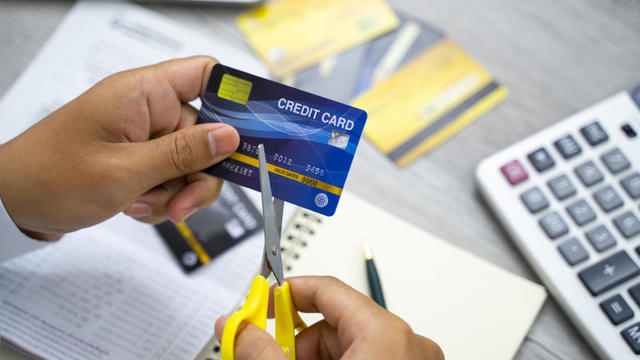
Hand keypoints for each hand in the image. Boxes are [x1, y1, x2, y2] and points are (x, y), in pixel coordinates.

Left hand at [0, 56, 238, 239]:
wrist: (11, 205)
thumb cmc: (49, 176)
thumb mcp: (124, 171)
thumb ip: (183, 153)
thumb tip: (230, 137)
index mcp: (143, 93)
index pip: (206, 74)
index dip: (236, 97)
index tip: (255, 130)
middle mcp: (148, 109)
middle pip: (207, 130)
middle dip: (202, 170)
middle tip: (186, 199)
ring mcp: (145, 136)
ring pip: (193, 160)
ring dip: (180, 190)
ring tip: (149, 205)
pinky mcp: (141, 158)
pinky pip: (174, 175)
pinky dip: (165, 197)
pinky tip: (139, 206)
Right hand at [215, 276, 443, 359]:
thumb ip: (264, 351)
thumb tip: (237, 328)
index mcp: (387, 333)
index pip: (327, 288)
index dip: (285, 293)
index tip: (258, 303)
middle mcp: (407, 344)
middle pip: (334, 320)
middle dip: (294, 341)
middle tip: (265, 356)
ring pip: (347, 345)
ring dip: (312, 358)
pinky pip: (364, 359)